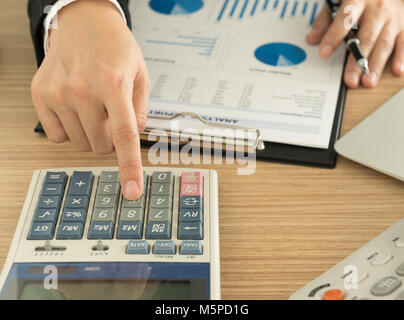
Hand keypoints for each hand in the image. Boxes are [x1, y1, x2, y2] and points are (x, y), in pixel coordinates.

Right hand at [31, 0, 150, 199]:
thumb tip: (132, 141)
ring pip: (81, 144)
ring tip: (94, 105)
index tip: (132, 191)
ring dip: (91, 133)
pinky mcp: (40, 95)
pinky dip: (69, 130)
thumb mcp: (141, 76)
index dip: (129, 167)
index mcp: (113, 84)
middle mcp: (83, 90)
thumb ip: (140, 113)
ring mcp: (58, 93)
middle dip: (111, 138)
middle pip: (102, 146)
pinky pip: (56, 136)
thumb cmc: (116, 48)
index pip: (124, 136)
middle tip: (112, 115)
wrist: (83, 21)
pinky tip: (75, 108)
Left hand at [306, 0, 403, 87]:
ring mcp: (392, 18)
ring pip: (384, 43)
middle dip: (357, 61)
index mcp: (357, 0)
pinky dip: (401, 57)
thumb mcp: (339, 1)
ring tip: (368, 81)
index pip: (345, 19)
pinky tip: (396, 70)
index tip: (324, 53)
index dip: (334, 36)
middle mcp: (377, 9)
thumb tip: (312, 38)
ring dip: (376, 65)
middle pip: (366, 38)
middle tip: (350, 79)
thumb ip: (325, 20)